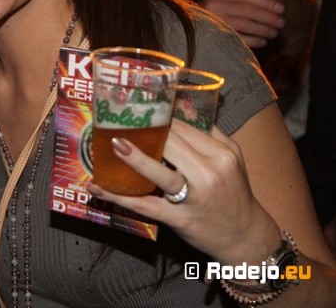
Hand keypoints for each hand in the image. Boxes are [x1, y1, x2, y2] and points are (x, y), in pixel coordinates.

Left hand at [87, 120, 280, 265]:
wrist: (245, 237)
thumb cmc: (234, 193)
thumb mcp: (233, 158)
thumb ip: (211, 133)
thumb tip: (183, 107)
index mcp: (220, 155)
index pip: (183, 129)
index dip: (158, 119)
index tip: (137, 111)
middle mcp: (208, 174)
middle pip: (170, 145)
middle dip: (144, 132)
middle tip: (117, 122)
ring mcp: (192, 198)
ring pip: (160, 174)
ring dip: (135, 159)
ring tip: (113, 144)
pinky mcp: (178, 219)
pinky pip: (145, 206)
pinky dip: (119, 197)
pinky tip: (98, 188)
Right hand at [201, 0, 283, 47]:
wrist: (192, 30)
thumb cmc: (217, 12)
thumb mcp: (232, 0)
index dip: (266, 1)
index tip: (281, 9)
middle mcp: (211, 5)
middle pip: (247, 10)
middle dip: (268, 17)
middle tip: (281, 23)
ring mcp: (211, 21)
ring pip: (244, 24)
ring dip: (263, 29)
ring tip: (274, 33)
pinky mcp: (213, 36)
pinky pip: (238, 38)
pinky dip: (254, 40)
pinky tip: (263, 42)